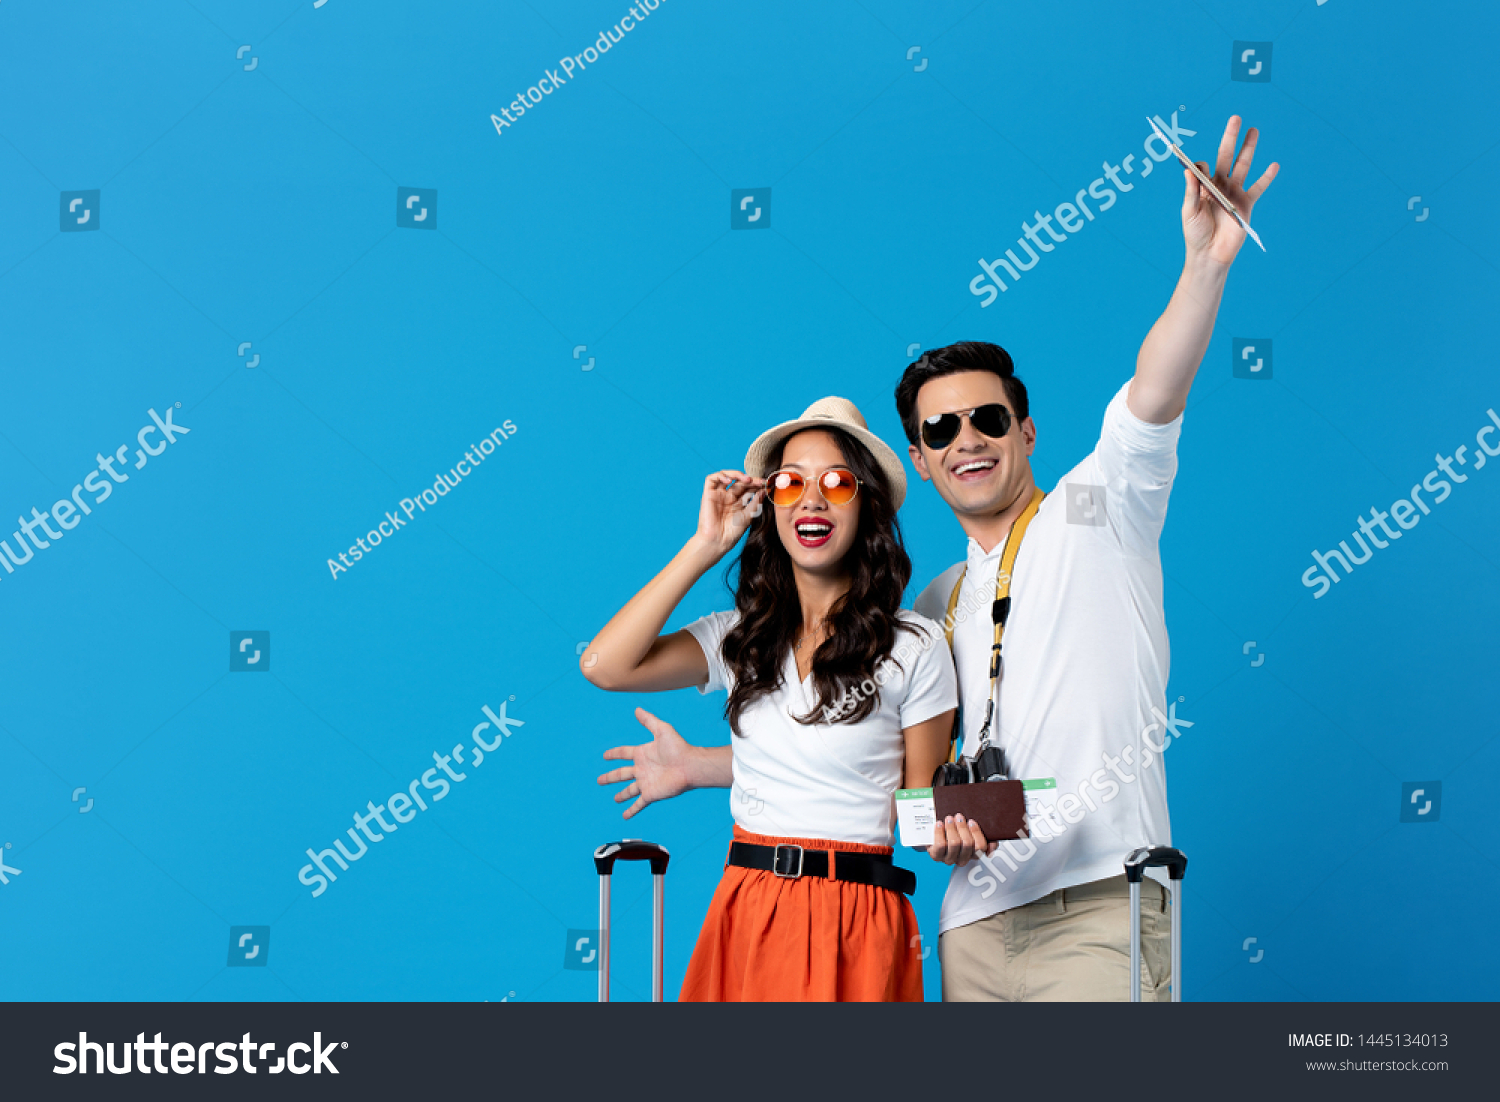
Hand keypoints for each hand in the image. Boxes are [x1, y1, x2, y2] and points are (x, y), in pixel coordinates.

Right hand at [597, 707, 697, 818]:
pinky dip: (631, 810)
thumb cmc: (678, 747)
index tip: (605, 755)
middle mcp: (642, 769)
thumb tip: (637, 709)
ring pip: (629, 790)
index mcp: (642, 753)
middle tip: (600, 780)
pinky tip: (625, 816)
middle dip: (610, 777)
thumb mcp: (662, 730)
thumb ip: (649, 721)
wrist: (689, 766)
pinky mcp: (650, 794)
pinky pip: (638, 804)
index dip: (614, 754)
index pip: (624, 753)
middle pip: (621, 773)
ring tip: (615, 799)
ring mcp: (645, 782)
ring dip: (622, 795)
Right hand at [692, 470, 764, 558]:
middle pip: (740, 482)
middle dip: (751, 480)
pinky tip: (730, 480)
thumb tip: (764, 490)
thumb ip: (755, 502)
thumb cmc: (732, 532)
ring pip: (727, 476)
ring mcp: (718, 495)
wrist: (718, 541)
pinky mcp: (708, 494)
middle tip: (761, 482)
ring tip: (747, 480)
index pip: (748, 488)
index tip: (768, 485)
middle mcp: (728, 497)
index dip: (757, 485)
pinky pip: (711, 479)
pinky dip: (720, 475)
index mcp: (738, 503)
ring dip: (737, 475)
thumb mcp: (748, 516)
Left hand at [925, 815, 997, 867]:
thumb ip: (989, 837)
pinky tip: (939, 824)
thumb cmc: (958, 829)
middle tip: (958, 816)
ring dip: (952, 828)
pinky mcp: (937, 856)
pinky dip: (940, 832)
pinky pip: (940, 845)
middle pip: (967, 843)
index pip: (980, 847)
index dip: (976, 832)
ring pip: (955, 843)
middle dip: (962, 827)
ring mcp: (949, 859)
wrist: (937, 829)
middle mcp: (962, 859)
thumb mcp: (974, 830)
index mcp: (973, 853)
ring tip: (949, 818)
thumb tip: (992, 848)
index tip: (971, 821)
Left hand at [1182, 115, 1277, 266]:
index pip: (1204, 167)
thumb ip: (1191, 191)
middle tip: (1235, 118)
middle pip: (1226, 156)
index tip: (1199, 172)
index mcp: (1203, 187)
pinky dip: (1267, 178)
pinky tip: (1274, 165)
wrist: (1210, 255)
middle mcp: (1219, 186)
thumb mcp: (1189, 212)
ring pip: (1243, 165)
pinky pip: (1258, 188)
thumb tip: (1189, 170)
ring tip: (1254, 130)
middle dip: (1230, 137)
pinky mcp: (1246, 204)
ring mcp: (1234, 193)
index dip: (1201, 165)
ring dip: (1248, 148)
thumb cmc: (1195, 234)